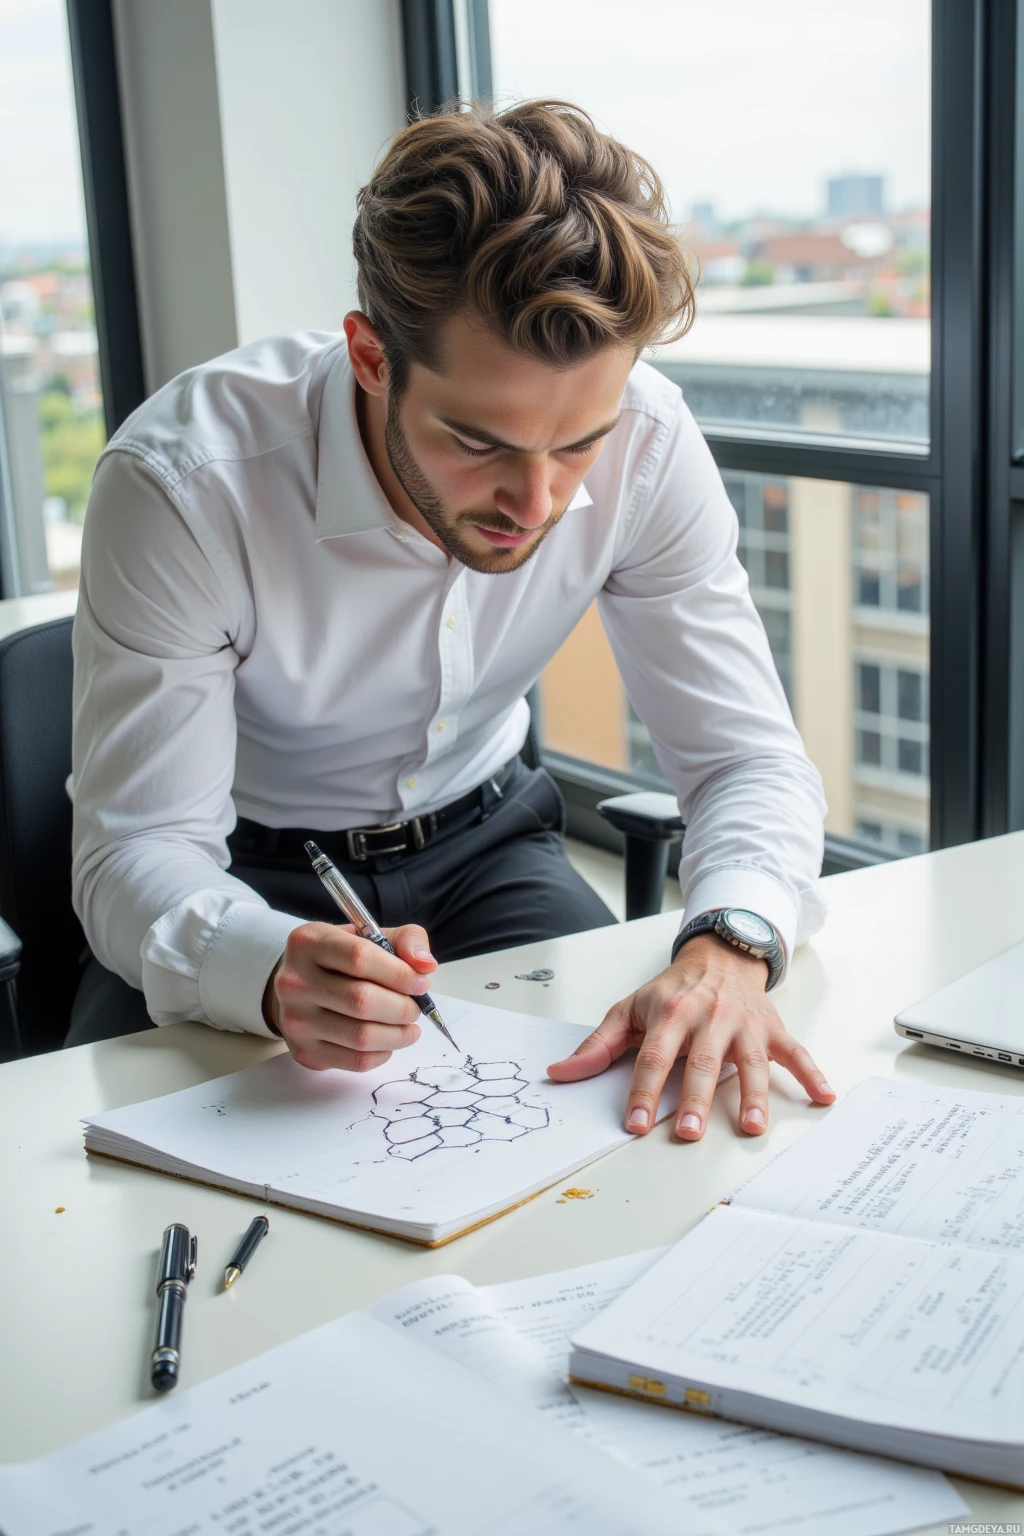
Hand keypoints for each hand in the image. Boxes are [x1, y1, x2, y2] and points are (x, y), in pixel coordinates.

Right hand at [263, 921, 436, 1071]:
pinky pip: (356, 1061)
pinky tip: (388, 1040)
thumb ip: (405, 940)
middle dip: (402, 1007)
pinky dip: (383, 1053)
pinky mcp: (304, 1052)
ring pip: (361, 1036)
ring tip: (408, 1025)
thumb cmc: (341, 959)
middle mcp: (294, 982)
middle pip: (362, 1000)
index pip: (360, 958)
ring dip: (398, 1034)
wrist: (298, 988)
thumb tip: (425, 966)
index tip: (419, 982)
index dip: (399, 973)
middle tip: (415, 1007)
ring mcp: (295, 1020)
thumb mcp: (370, 935)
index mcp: (309, 943)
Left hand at [547, 933, 833, 1138]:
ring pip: (750, 1062)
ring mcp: (745, 1025)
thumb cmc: (671, 991)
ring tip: (752, 1127)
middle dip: (695, 1098)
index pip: (654, 1057)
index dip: (642, 1091)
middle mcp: (710, 1018)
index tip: (634, 1124)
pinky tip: (823, 1097)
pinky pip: (795, 1052)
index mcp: (671, 1015)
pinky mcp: (772, 1029)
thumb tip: (558, 1073)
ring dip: (754, 1095)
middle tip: (688, 1132)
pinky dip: (811, 1074)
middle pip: (701, 1062)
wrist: (719, 955)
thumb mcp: (630, 1010)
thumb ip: (598, 1046)